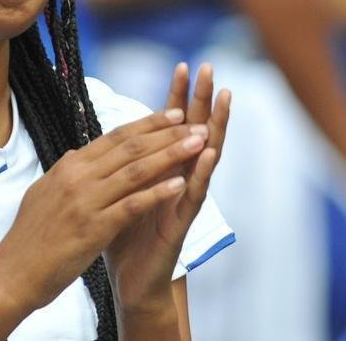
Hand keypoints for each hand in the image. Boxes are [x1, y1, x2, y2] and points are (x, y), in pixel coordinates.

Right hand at [0, 109, 209, 317]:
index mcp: (69, 166)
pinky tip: (180, 184)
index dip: (148, 123)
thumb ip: (67, 171)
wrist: (13, 274)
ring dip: (170, 155)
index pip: (116, 137)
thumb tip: (81, 153)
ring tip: (198, 144)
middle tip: (197, 123)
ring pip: (136, 170)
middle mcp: (78, 177)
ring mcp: (85, 201)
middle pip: (131, 147)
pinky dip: (157, 193)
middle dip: (168, 133)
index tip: (175, 113)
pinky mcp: (93, 228)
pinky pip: (131, 205)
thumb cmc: (30, 237)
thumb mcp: (45, 192)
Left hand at [104, 63, 230, 315]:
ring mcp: (184, 200)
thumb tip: (120, 132)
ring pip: (203, 157)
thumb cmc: (126, 235)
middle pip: (194, 132)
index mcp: (162, 169)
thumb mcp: (123, 189)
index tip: (182, 64)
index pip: (171, 125)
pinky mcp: (181, 224)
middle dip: (203, 100)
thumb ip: (128, 163)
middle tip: (212, 67)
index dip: (177, 96)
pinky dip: (201, 173)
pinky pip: (194, 195)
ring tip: (225, 99)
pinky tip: (210, 152)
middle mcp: (179, 179)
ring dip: (214, 127)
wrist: (129, 281)